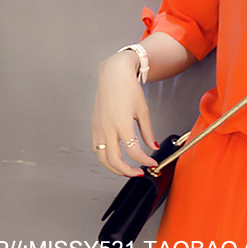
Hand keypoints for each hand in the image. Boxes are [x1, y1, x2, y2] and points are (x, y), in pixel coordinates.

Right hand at [91, 51, 159, 176]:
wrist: (114, 74)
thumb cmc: (128, 88)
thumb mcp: (143, 110)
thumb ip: (147, 132)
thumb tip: (152, 147)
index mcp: (122, 123)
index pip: (133, 151)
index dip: (144, 161)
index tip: (151, 163)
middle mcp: (107, 127)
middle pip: (114, 160)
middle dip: (127, 171)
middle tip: (138, 172)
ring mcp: (98, 127)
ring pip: (102, 157)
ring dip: (114, 168)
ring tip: (126, 169)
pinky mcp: (94, 126)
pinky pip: (96, 148)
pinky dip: (105, 157)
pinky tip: (114, 157)